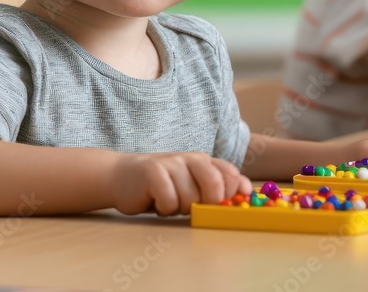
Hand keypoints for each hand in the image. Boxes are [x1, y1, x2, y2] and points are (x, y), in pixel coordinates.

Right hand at [111, 152, 251, 215]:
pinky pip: (169, 202)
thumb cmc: (160, 186)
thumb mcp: (190, 186)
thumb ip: (216, 187)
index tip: (226, 205)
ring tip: (167, 201)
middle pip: (215, 185)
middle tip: (190, 206)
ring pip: (190, 199)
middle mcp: (190, 158)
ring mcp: (172, 163)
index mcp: (203, 161)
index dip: (233, 193)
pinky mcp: (153, 172)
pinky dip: (163, 208)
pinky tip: (154, 200)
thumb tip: (246, 192)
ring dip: (179, 209)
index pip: (230, 174)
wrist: (120, 177)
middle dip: (207, 203)